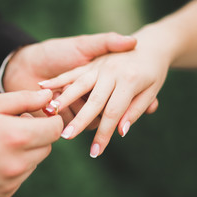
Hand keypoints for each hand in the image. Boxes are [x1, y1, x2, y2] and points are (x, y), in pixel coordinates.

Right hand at [0, 89, 62, 196]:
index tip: (40, 116)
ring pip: (35, 162)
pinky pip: (22, 177)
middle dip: (38, 134)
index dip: (50, 119)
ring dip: (27, 151)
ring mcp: (11, 181)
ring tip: (2, 143)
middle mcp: (17, 163)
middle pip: (47, 146)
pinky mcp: (4, 193)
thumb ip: (25, 99)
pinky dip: (16, 167)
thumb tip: (48, 96)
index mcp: (17, 136)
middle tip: (15, 127)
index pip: (55, 129)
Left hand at [3, 33, 136, 124]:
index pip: (117, 93)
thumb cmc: (55, 51)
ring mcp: (77, 108)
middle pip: (106, 112)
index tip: (117, 91)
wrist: (23, 64)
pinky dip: (64, 115)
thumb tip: (133, 42)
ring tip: (57, 101)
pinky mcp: (63, 118)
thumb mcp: (83, 44)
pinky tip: (50, 103)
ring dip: (79, 114)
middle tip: (84, 106)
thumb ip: (107, 42)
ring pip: (91, 120)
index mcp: (98, 79)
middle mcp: (91, 96)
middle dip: (97, 111)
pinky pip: (72, 123)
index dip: (123, 96)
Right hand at [39, 36, 170, 157]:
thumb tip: (121, 132)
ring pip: (79, 84)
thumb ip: (135, 110)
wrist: (151, 43)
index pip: (113, 113)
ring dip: (64, 100)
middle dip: (79, 121)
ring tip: (51, 113)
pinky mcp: (91, 62)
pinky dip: (57, 79)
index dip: (104, 135)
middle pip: (94, 102)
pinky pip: (72, 72)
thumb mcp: (152, 91)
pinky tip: (42, 86)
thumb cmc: (154, 71)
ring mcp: (100, 66)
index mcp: (130, 81)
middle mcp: (112, 72)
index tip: (95, 152)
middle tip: (66, 137)